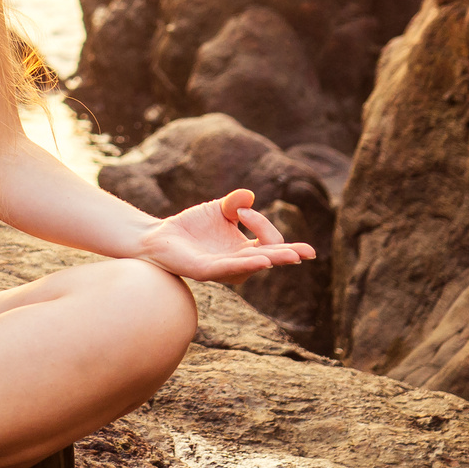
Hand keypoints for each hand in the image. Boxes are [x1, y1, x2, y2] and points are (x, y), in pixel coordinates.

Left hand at [136, 189, 315, 284]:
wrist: (159, 236)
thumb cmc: (192, 226)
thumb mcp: (219, 210)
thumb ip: (235, 203)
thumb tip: (249, 195)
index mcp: (246, 250)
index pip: (268, 240)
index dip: (261, 222)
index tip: (241, 209)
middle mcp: (239, 263)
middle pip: (270, 258)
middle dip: (289, 254)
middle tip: (309, 252)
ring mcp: (223, 270)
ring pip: (253, 265)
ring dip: (272, 259)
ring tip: (290, 256)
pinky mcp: (205, 271)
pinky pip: (228, 269)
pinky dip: (245, 264)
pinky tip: (261, 260)